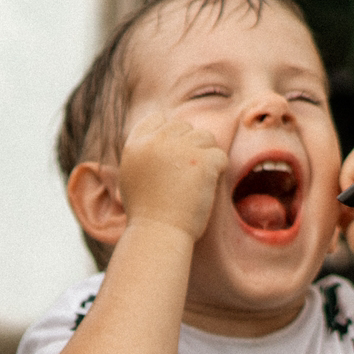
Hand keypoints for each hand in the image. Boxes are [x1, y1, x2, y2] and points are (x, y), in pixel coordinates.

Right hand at [115, 112, 226, 241]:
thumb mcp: (133, 176)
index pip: (158, 119)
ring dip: (206, 157)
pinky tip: (205, 189)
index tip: (173, 158)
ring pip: (206, 137)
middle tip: (185, 177)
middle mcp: (156, 141)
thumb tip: (165, 135)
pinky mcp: (202, 160)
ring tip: (195, 183)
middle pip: (184, 127)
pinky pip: (220, 155)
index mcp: (135, 144)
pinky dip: (218, 172)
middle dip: (190, 147)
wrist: (159, 234)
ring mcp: (180, 149)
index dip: (169, 135)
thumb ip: (146, 153)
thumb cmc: (148, 213)